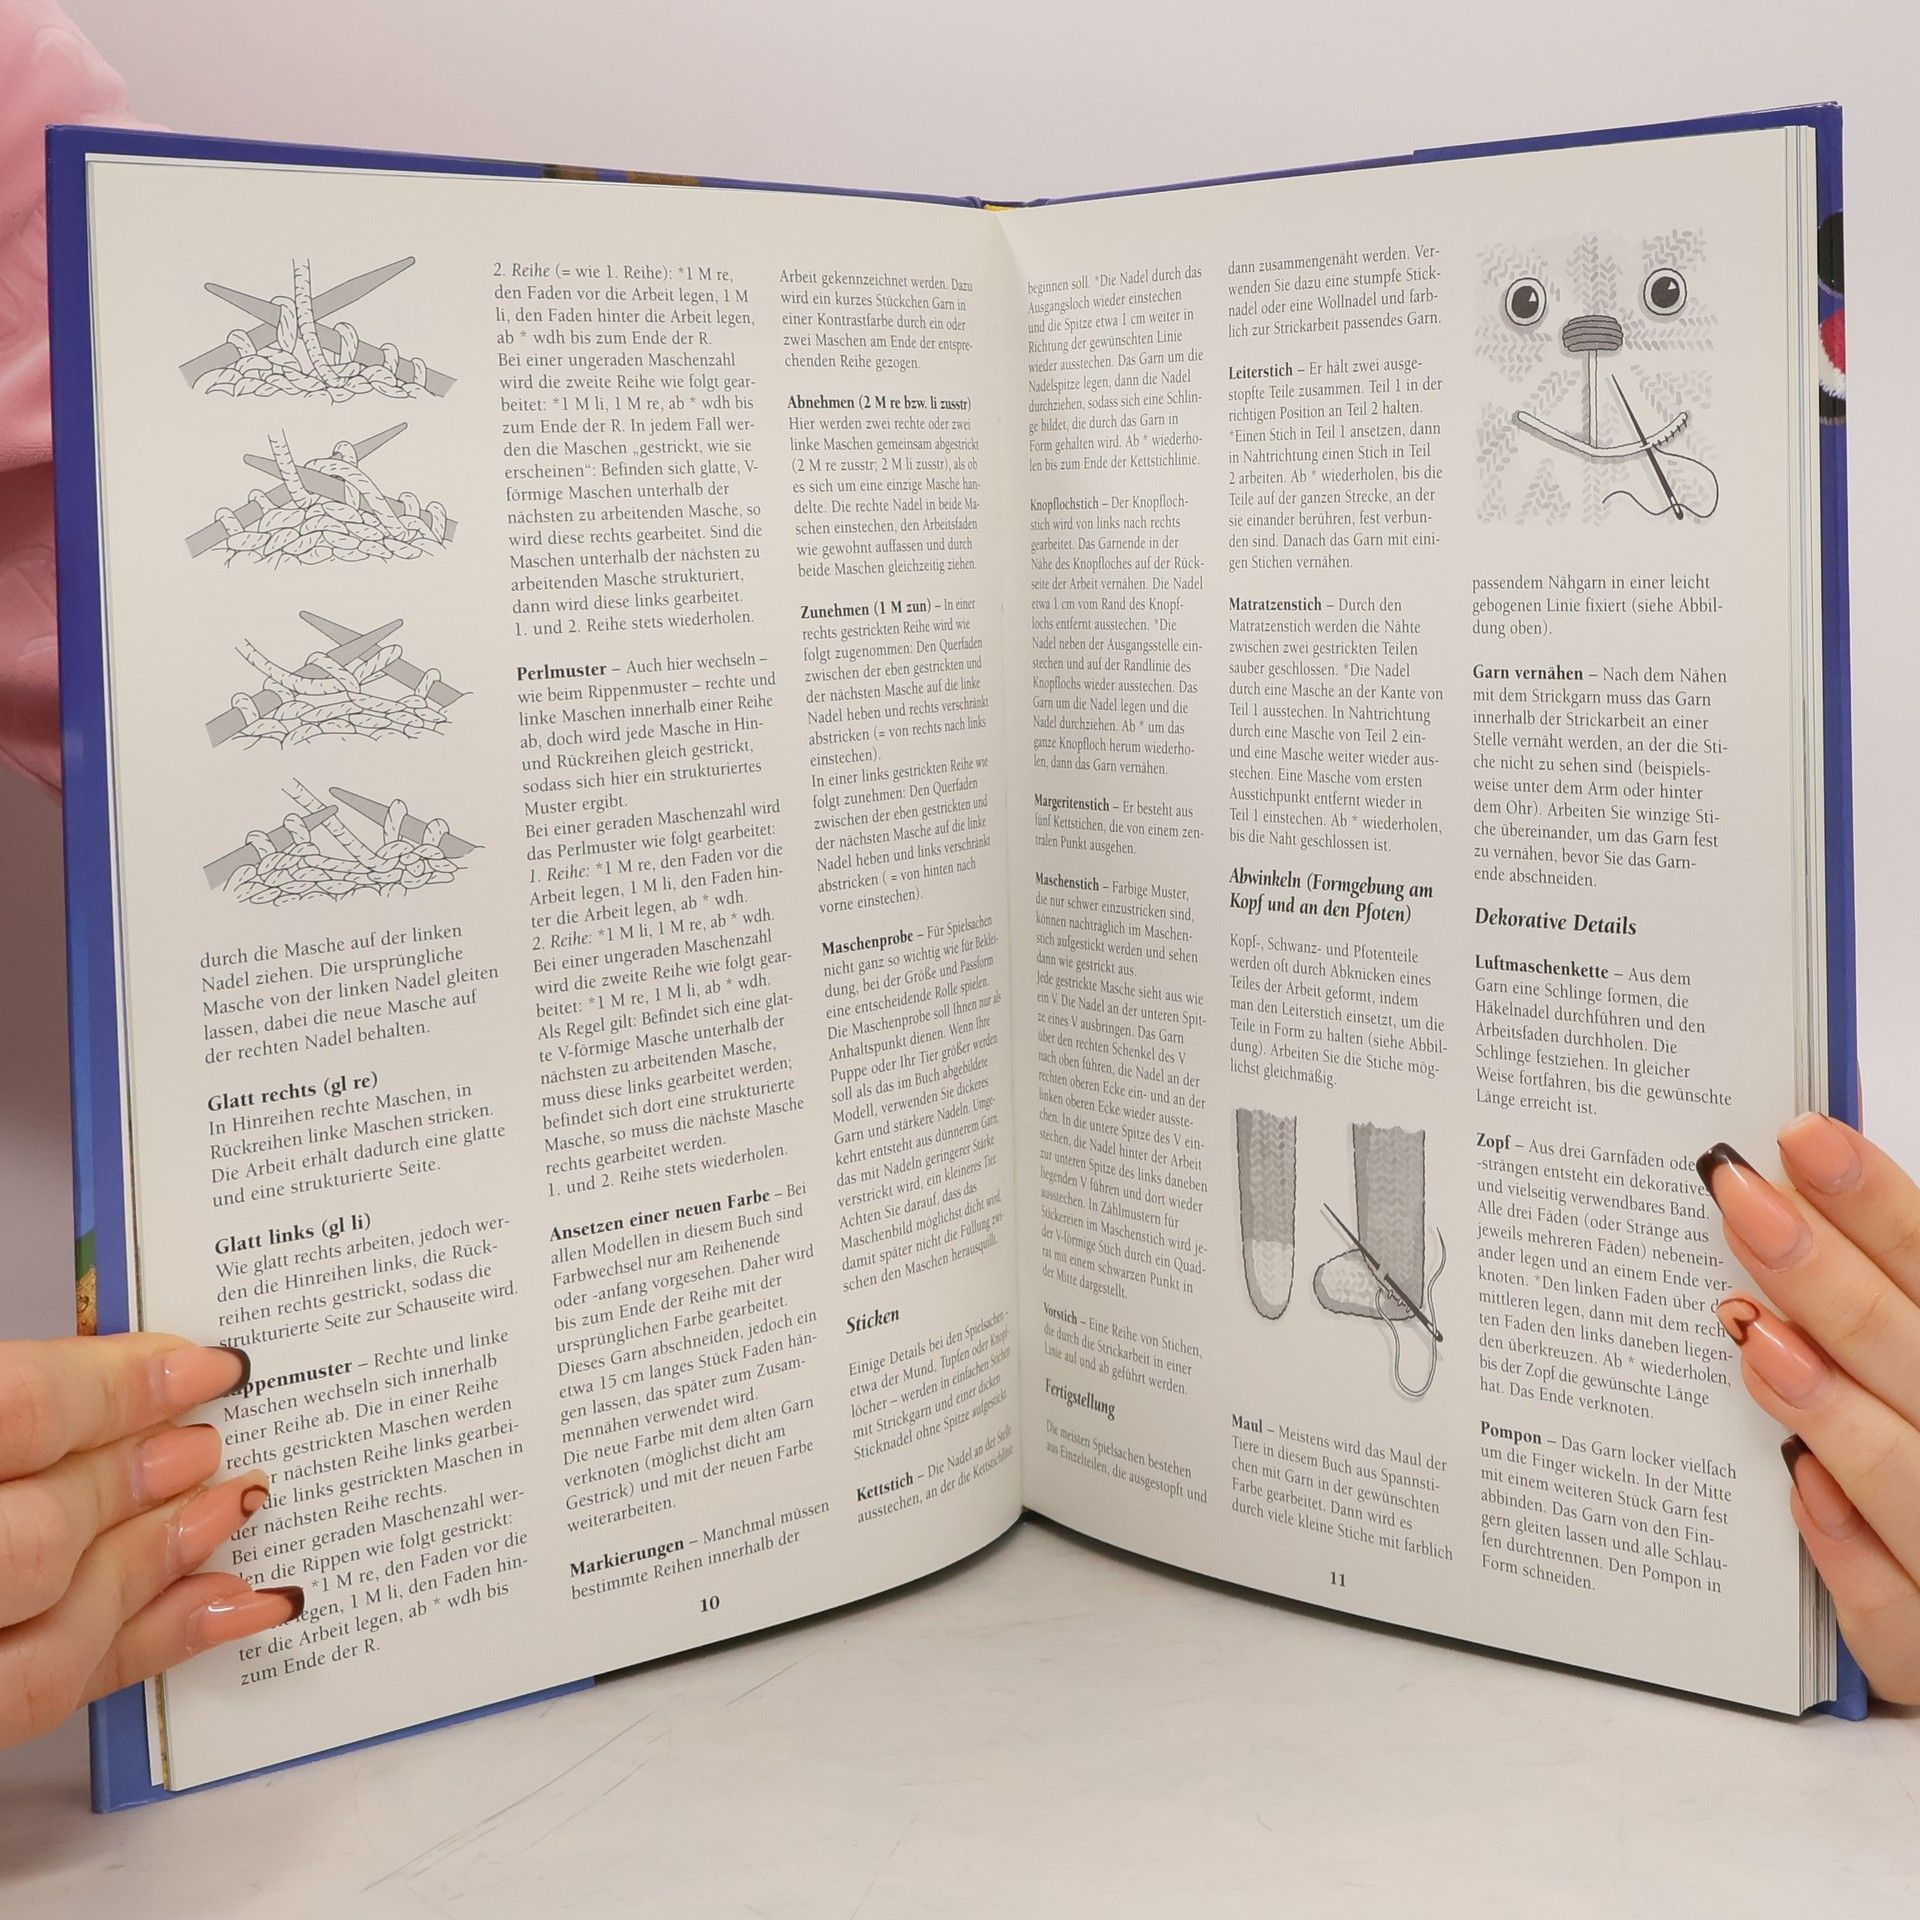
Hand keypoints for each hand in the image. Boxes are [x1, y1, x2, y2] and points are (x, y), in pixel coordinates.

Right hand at [0, 1334, 298, 1750]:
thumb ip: (29, 1398)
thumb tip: (142, 1363)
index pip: (25, 1414)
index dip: (124, 1386)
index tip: (208, 1366)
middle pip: (45, 1532)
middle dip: (141, 1480)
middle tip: (209, 1445)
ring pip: (60, 1632)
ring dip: (161, 1562)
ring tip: (235, 1509)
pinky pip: (54, 1696)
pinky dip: (159, 1645)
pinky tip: (239, 1604)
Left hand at [1702, 1115, 1919, 1704]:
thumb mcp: (1908, 1373)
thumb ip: (1885, 1313)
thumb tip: (1792, 1202)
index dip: (1880, 1205)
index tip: (1801, 1135)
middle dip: (1833, 1279)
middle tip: (1740, 1195)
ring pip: (1916, 1485)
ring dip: (1835, 1407)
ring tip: (1750, 1331)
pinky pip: (1897, 1617)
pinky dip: (1849, 1555)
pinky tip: (1796, 1486)